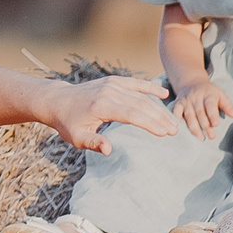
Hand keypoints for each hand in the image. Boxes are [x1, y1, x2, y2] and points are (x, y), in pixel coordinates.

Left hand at [45, 75, 172, 152]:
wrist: (58, 100)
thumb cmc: (68, 122)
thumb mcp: (76, 137)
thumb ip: (93, 143)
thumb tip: (109, 151)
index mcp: (102, 105)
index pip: (132, 114)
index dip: (150, 124)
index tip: (164, 133)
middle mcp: (109, 92)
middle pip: (141, 105)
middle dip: (160, 118)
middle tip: (175, 130)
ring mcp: (112, 84)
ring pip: (141, 96)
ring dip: (158, 108)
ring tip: (172, 121)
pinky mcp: (113, 81)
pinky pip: (135, 84)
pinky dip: (150, 88)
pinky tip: (164, 94)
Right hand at [172, 77, 232, 139]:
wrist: (191, 82)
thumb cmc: (209, 92)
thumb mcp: (220, 94)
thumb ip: (227, 104)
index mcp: (208, 94)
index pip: (210, 105)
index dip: (212, 115)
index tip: (216, 124)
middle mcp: (196, 97)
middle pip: (200, 112)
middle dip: (205, 125)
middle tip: (211, 136)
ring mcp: (186, 101)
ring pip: (189, 115)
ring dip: (194, 128)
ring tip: (200, 138)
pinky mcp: (178, 104)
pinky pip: (176, 113)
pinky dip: (178, 121)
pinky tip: (181, 131)